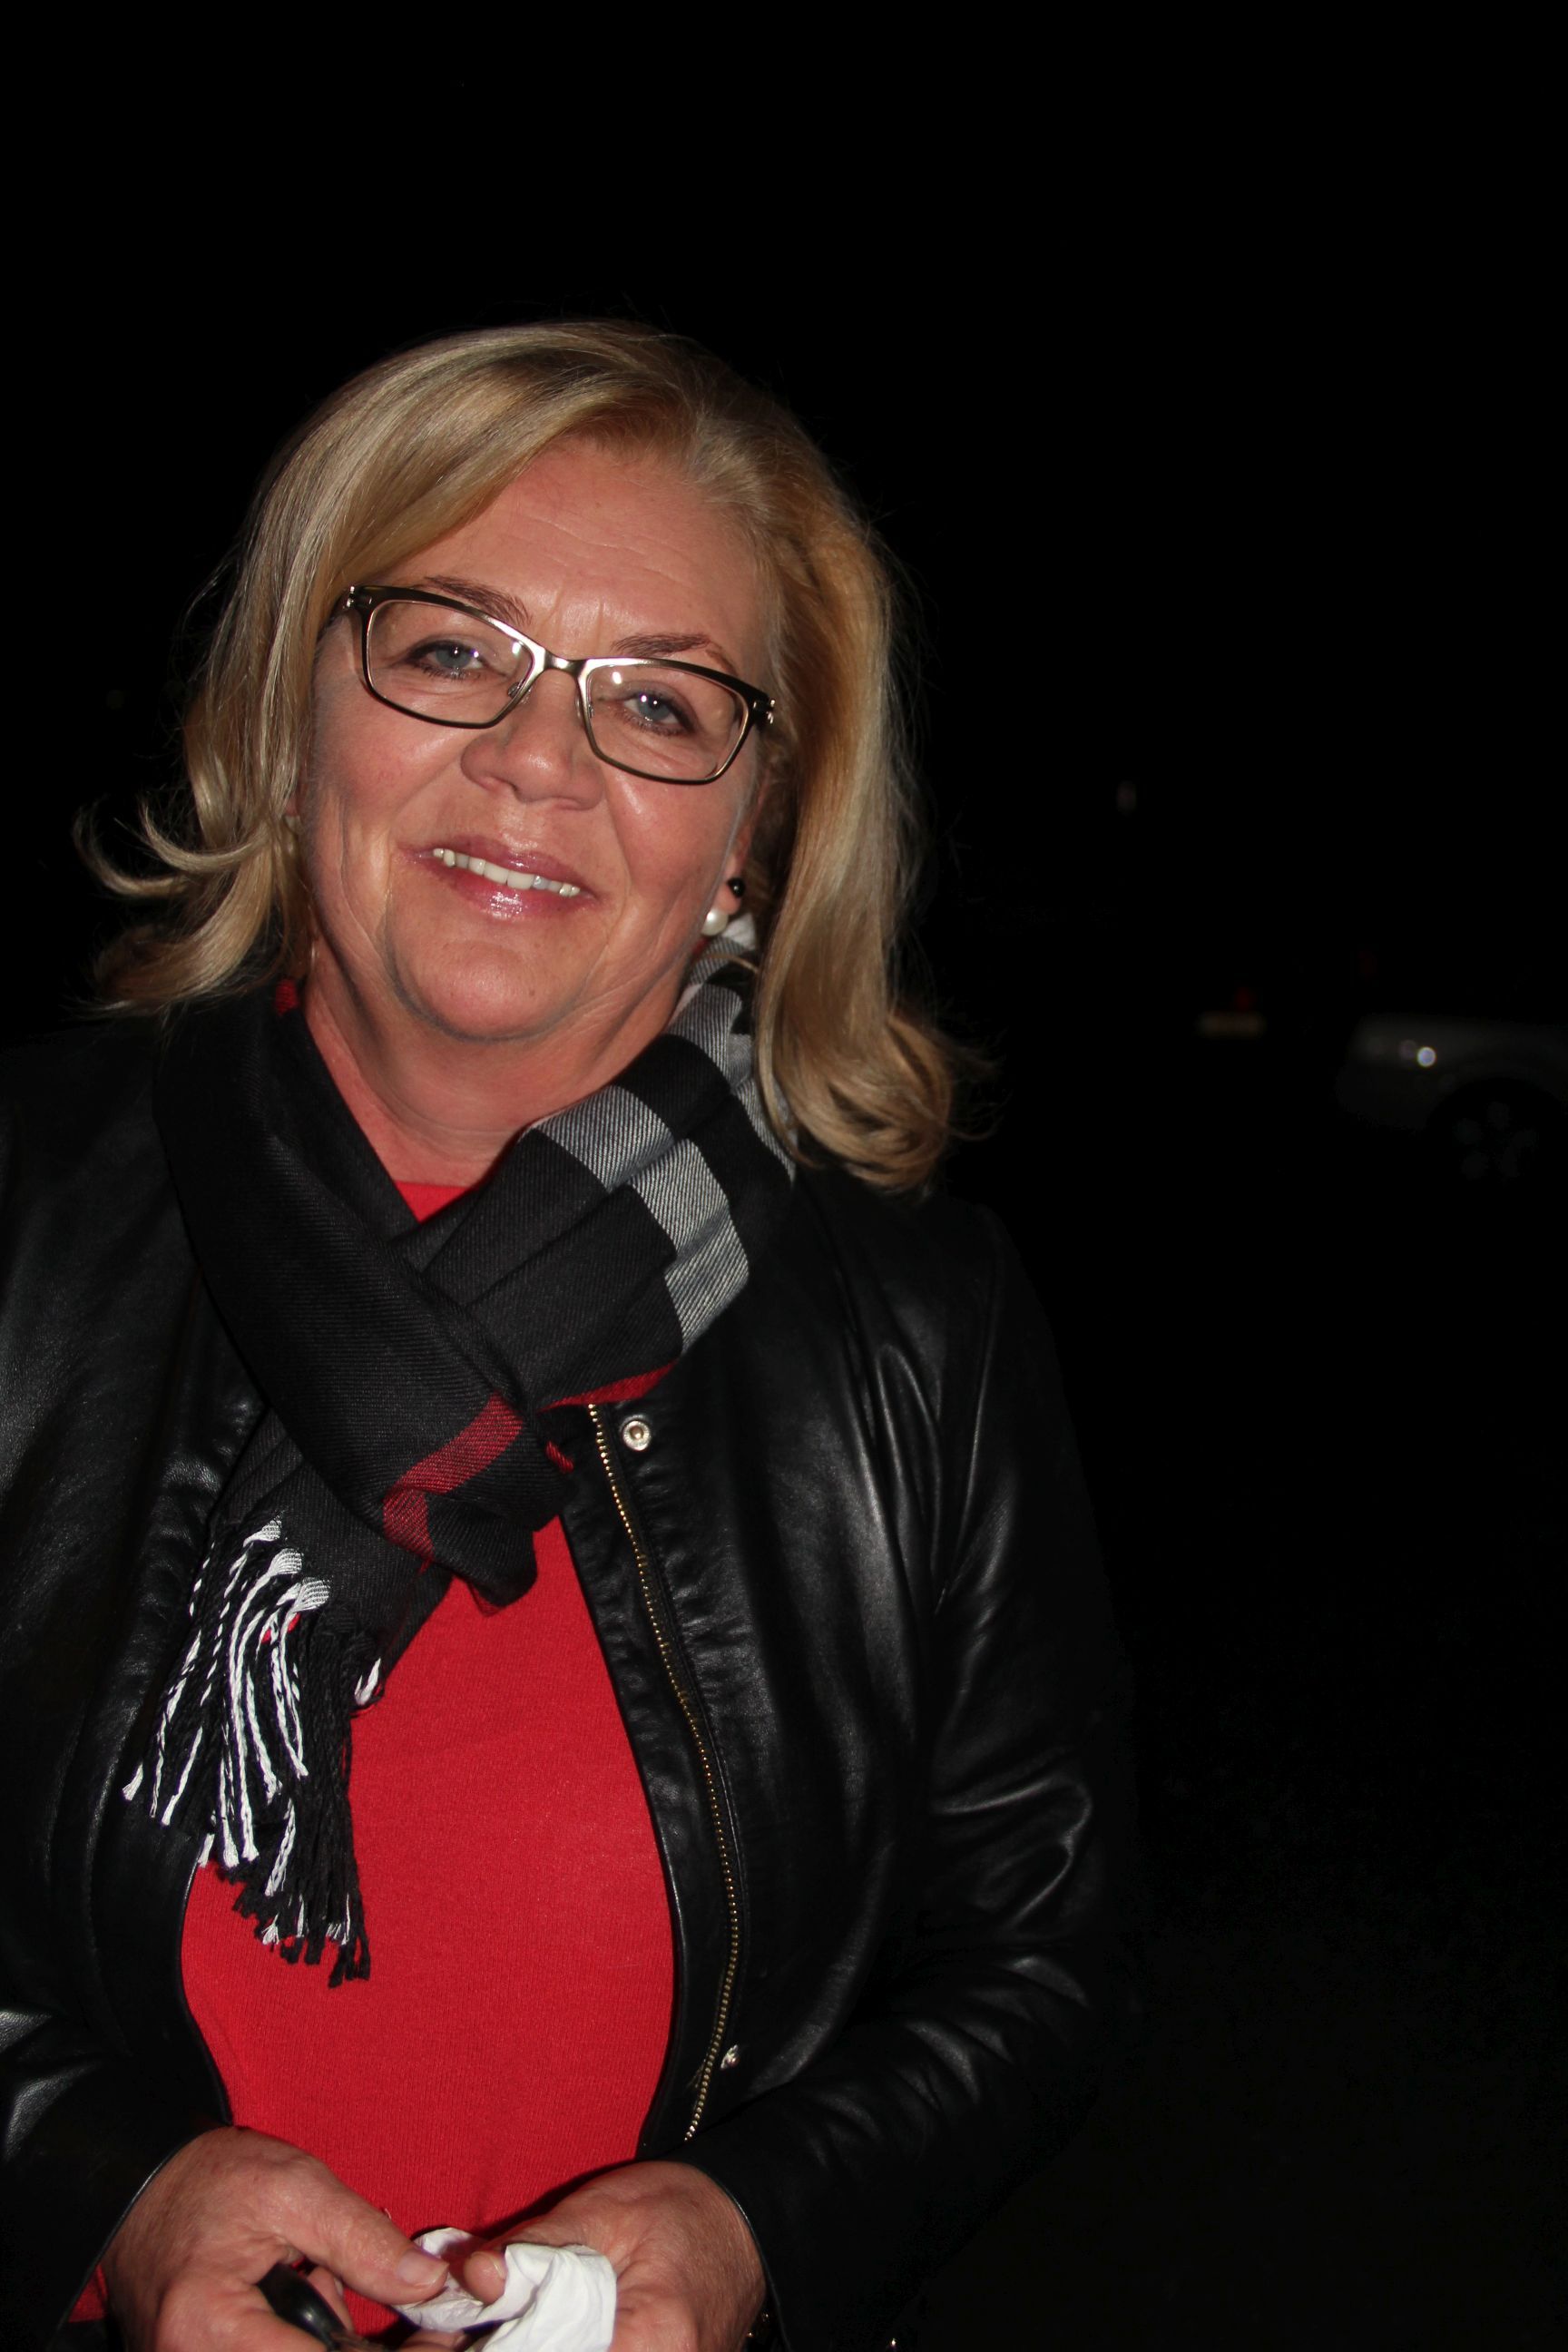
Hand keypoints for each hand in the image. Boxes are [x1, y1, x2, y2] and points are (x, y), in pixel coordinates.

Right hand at [99, 2124, 448, 2349]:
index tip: (440, 2339)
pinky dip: (308, 2341)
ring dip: (335, 2342)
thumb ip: (360, 2240)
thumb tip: (427, 2285)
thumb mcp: (292, 2190)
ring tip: (325, 2282)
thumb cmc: (207, 2183)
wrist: (141, 2192)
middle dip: (361, 2347)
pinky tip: (310, 2297)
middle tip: (406, 2318)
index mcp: (210, 2329)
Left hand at [405, 2160, 764, 2351]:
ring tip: (488, 2331)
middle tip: (449, 2338)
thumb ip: (534, 2247)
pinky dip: (553, 2349)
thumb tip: (470, 2279)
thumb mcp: (602, 2211)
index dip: (498, 2349)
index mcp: (649, 2340)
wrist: (745, 2222)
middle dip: (504, 2350)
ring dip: (524, 2348)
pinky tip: (526, 2334)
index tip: (448, 2339)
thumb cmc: (681, 2209)